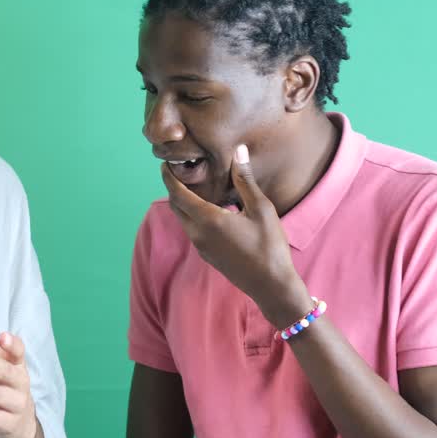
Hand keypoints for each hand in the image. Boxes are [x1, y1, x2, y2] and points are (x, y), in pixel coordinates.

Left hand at [0, 332, 38, 437]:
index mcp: (18, 367)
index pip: (19, 352)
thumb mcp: (1, 373)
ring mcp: (16, 405)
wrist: (19, 425)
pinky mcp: (7, 424)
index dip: (12, 344)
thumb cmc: (4, 390)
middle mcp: (21, 384)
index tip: (2, 337)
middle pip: (6, 372)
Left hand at [160, 144, 314, 328]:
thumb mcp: (261, 209)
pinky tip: (207, 208)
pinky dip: (191, 215)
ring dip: (182, 203)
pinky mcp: (207, 255)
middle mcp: (198, 234)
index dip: (168, 178)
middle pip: (175, 207)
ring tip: (191, 186)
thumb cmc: (270, 246)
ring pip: (183, 220)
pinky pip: (192, 230)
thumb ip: (245, 180)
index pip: (177, 195)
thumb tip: (238, 151)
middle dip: (172, 188)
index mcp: (208, 220)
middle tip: (177, 171)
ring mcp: (201, 247)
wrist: (271, 286)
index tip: (165, 164)